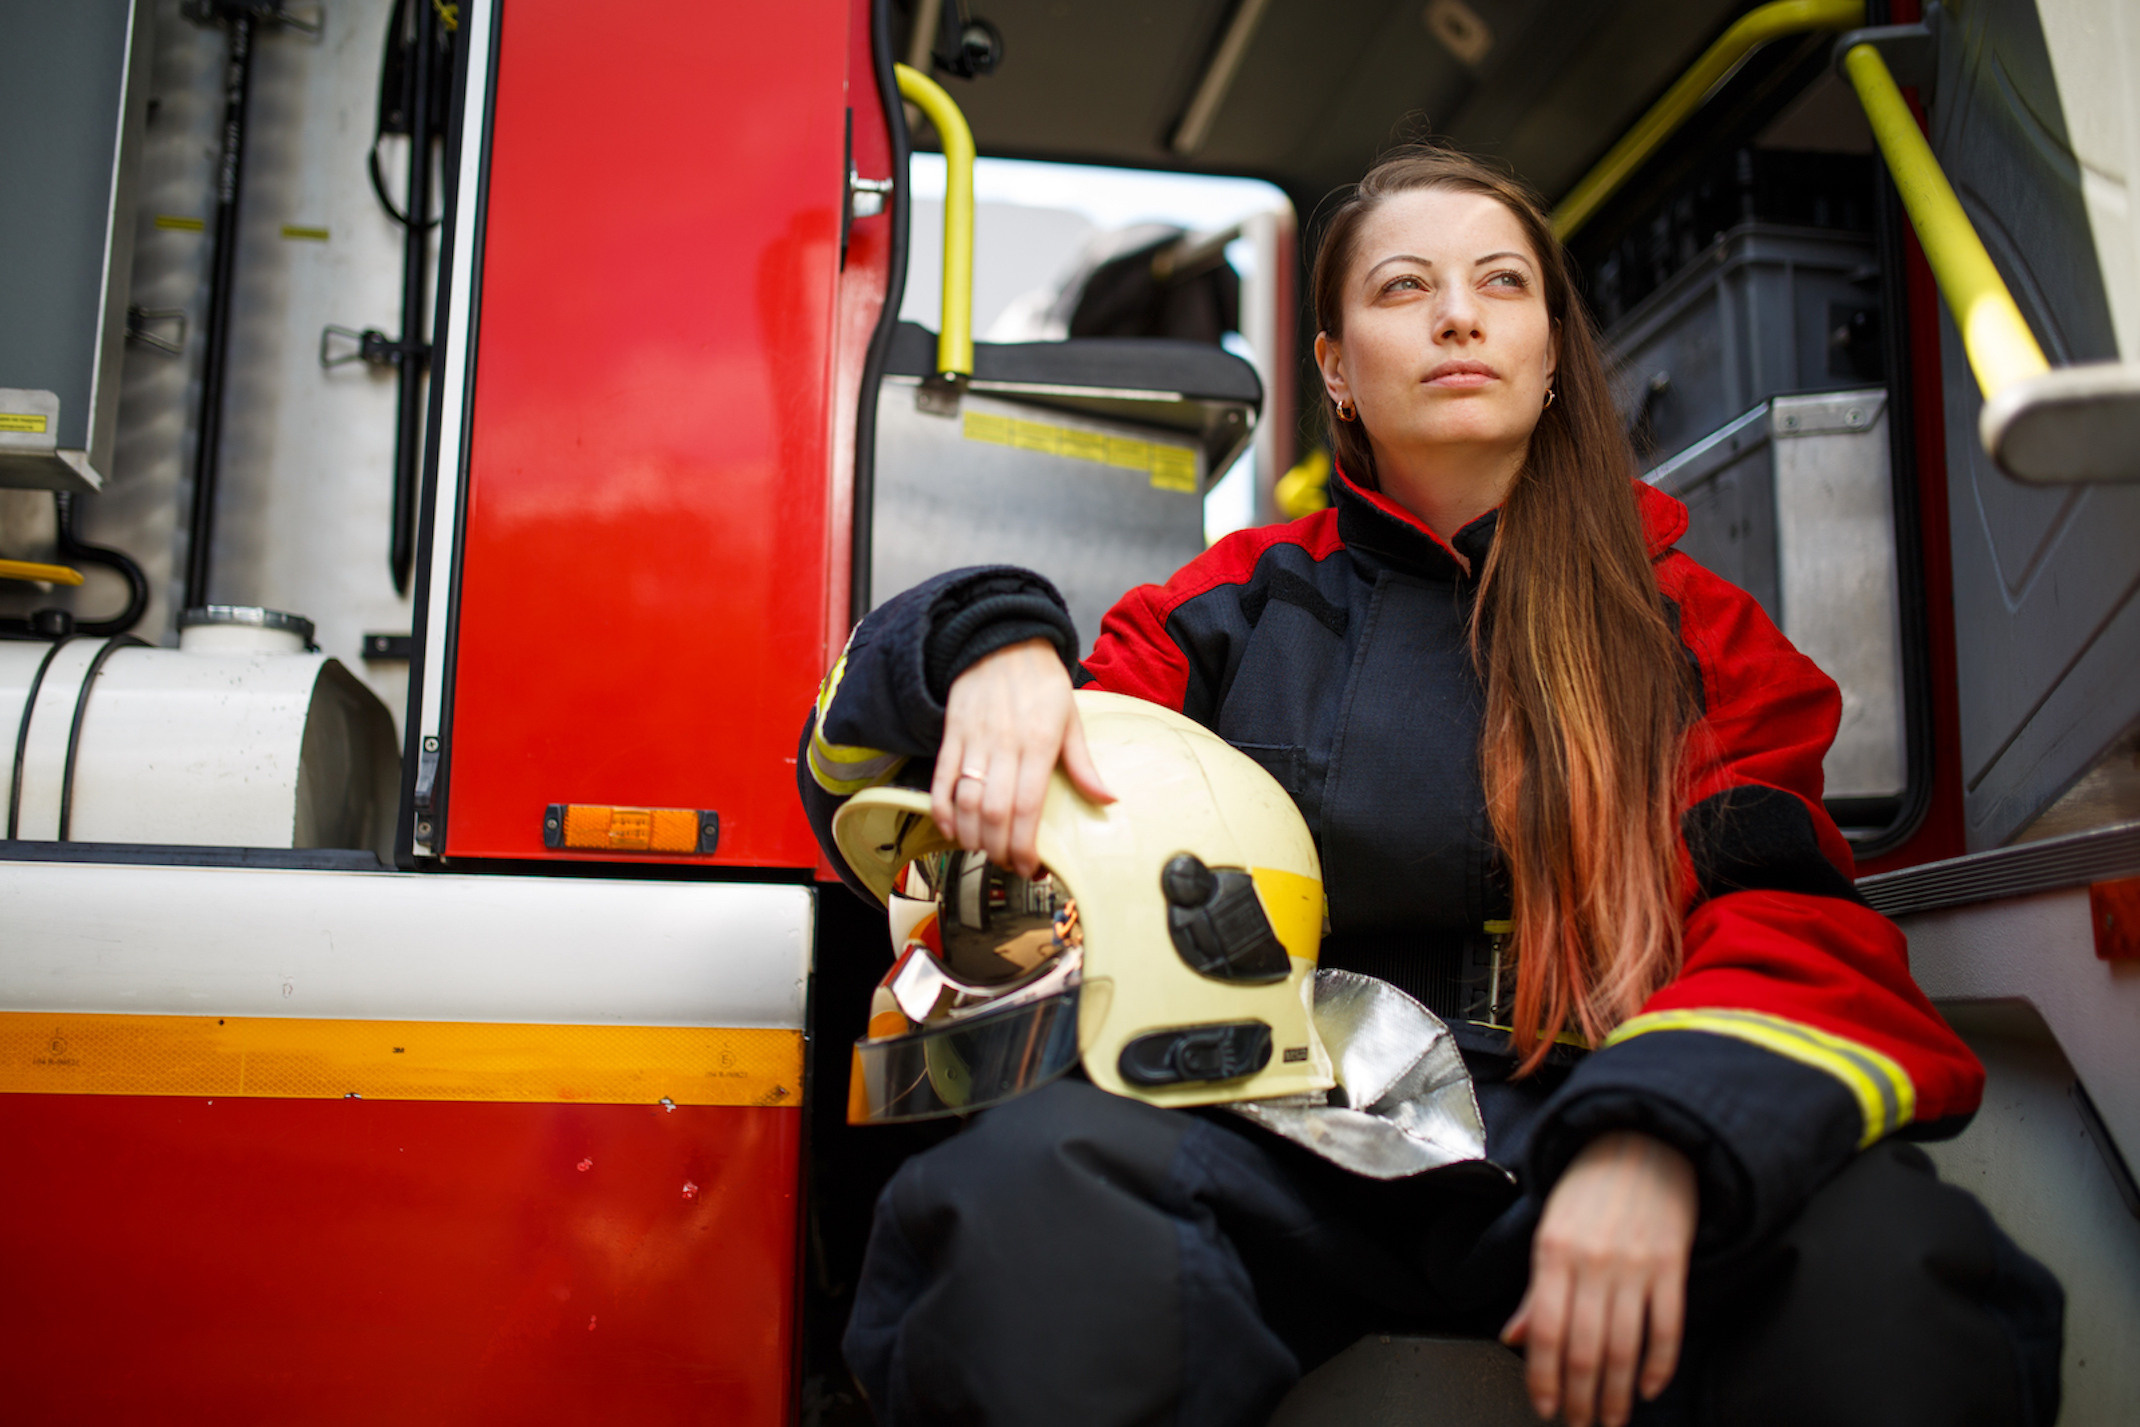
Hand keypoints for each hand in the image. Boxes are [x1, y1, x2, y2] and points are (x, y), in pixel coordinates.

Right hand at [932, 638, 1113, 876]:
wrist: (1001, 638)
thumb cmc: (1041, 680)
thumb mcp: (1071, 718)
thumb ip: (1083, 764)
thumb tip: (1107, 799)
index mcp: (1038, 743)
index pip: (1027, 808)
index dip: (1025, 846)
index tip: (1030, 867)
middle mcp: (1004, 745)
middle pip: (994, 812)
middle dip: (998, 849)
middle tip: (1007, 863)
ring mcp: (974, 741)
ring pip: (965, 801)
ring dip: (971, 835)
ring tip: (983, 849)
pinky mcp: (951, 735)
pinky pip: (941, 780)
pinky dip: (942, 810)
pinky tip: (951, 829)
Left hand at [1502, 1131, 1696, 1426]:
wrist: (1642, 1141)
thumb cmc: (1591, 1186)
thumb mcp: (1551, 1229)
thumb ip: (1536, 1290)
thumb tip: (1515, 1337)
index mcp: (1553, 1251)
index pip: (1545, 1332)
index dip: (1544, 1378)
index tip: (1545, 1408)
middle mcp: (1593, 1261)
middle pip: (1585, 1349)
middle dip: (1581, 1397)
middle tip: (1580, 1423)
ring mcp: (1635, 1264)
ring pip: (1625, 1347)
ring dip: (1618, 1393)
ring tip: (1612, 1418)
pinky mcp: (1671, 1264)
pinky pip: (1668, 1327)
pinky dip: (1660, 1364)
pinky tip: (1651, 1387)